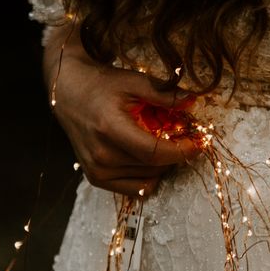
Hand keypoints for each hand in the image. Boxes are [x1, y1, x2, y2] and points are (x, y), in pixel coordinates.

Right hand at [44, 24, 201, 196]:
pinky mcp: (96, 178)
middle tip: (181, 134)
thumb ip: (164, 94)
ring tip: (159, 140)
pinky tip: (147, 156)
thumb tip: (193, 101)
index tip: (200, 141)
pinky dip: (149, 174)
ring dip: (162, 162)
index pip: (155, 152)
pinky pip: (136, 188)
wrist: (69, 93)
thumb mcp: (134, 81)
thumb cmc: (102, 85)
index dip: (182, 150)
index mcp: (110, 129)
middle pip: (155, 166)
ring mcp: (97, 170)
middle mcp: (101, 155)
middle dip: (175, 152)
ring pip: (149, 177)